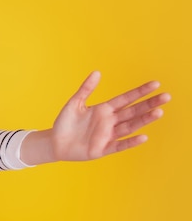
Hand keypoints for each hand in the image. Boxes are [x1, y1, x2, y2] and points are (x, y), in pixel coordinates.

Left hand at [21, 71, 170, 164]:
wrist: (55, 142)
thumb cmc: (65, 123)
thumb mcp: (74, 103)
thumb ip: (86, 89)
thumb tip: (97, 72)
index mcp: (104, 109)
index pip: (126, 99)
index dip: (140, 92)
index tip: (156, 84)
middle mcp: (109, 122)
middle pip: (133, 111)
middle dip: (149, 104)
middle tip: (166, 97)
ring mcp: (107, 135)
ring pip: (129, 127)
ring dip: (144, 120)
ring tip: (159, 112)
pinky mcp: (102, 149)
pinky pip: (119, 145)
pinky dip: (130, 142)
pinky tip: (143, 137)